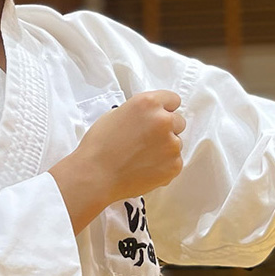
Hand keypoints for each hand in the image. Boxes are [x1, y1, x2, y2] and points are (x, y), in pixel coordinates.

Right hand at [49, 91, 185, 234]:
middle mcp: (164, 120)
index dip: (164, 109)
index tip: (158, 117)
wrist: (96, 175)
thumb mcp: (116, 114)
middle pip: (178, 121)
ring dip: (165, 147)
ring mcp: (172, 144)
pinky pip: (175, 161)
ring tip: (142, 156)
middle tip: (147, 139)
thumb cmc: (99, 145)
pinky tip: (145, 167)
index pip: (173, 99)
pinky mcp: (174, 165)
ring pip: (176, 142)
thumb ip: (140, 112)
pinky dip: (165, 165)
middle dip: (167, 128)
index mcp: (148, 103)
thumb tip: (149, 117)